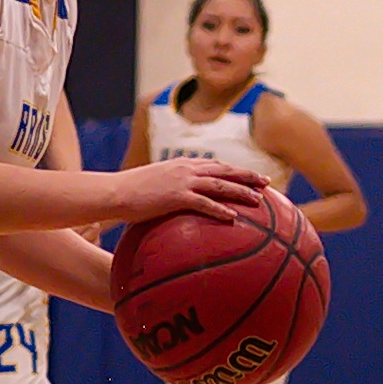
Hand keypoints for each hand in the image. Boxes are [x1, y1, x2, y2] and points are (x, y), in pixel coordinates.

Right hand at [119, 156, 263, 223]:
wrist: (115, 192)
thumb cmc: (132, 193)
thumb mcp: (157, 185)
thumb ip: (173, 189)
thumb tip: (183, 201)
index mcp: (183, 164)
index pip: (216, 165)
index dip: (236, 170)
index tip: (253, 175)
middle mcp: (186, 168)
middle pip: (225, 170)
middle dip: (248, 175)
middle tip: (267, 182)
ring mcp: (182, 181)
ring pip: (220, 185)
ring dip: (241, 191)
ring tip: (258, 200)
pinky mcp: (176, 196)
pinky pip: (204, 203)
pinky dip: (220, 210)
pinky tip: (233, 218)